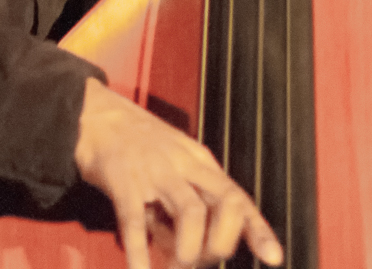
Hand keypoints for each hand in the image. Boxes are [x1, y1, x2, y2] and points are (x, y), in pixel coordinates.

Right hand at [74, 78, 283, 268]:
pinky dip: (140, 253)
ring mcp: (155, 172)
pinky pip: (135, 222)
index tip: (274, 258)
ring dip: (189, 251)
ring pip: (190, 213)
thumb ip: (191, 201)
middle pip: (223, 203)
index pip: (238, 197)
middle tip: (202, 263)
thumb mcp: (176, 163)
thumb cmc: (139, 146)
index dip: (257, 229)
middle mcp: (183, 165)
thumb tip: (202, 250)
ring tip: (177, 268)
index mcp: (199, 162)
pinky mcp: (124, 182)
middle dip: (220, 244)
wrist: (98, 118)